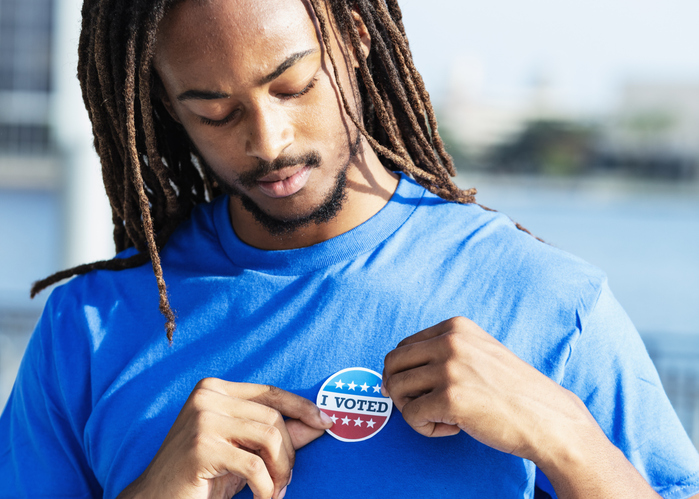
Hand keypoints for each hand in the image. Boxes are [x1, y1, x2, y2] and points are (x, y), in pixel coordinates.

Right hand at [117, 378, 332, 498]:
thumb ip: (277, 434)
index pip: (269, 393)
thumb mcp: (243, 449)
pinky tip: (262, 498)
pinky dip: (266, 487)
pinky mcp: (202, 447)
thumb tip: (318, 423)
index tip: (324, 422)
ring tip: (276, 490)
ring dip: (281, 470)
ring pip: (269, 437)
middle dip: (289, 452)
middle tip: (286, 480)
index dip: (301, 406)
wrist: (155, 498)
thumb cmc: (202, 475)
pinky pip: (254, 465)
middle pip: (273, 417)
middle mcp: (206, 397)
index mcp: (214, 389)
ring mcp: (202, 420)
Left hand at [382, 316, 595, 457]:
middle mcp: (450, 342)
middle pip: (392, 364)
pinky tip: (450, 428)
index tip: (421, 389)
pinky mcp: (450, 398)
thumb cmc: (512, 391)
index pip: (403, 346)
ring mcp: (449, 369)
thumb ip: (442, 354)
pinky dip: (424, 428)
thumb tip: (393, 372)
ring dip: (412, 410)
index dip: (405, 372)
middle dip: (398, 389)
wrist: (547, 418)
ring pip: (397, 389)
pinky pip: (411, 415)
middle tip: (419, 406)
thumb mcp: (478, 353)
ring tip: (440, 417)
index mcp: (456, 327)